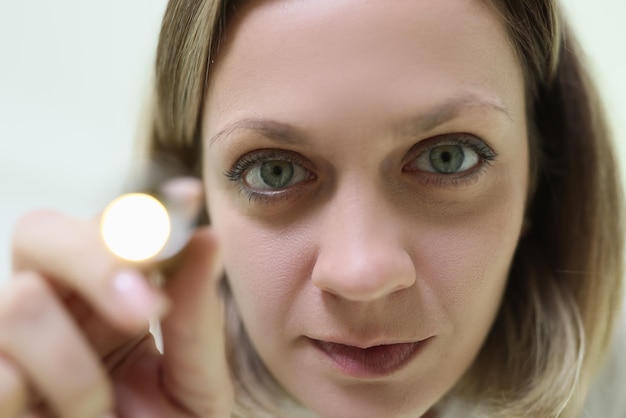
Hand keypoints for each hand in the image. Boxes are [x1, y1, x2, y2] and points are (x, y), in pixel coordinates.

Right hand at [0, 209, 232, 417]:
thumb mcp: (195, 384)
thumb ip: (195, 317)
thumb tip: (206, 239)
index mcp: (106, 296)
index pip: (109, 225)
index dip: (141, 208)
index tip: (187, 201)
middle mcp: (52, 305)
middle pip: (40, 232)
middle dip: (97, 260)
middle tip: (144, 308)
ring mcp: (7, 344)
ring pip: (19, 300)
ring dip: (74, 367)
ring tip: (99, 411)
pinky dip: (42, 397)